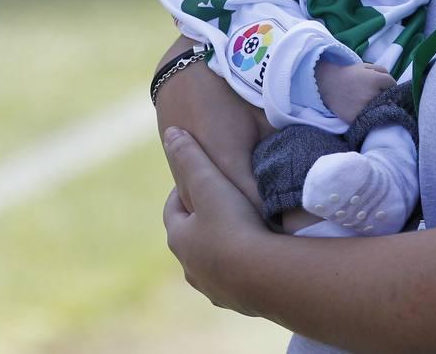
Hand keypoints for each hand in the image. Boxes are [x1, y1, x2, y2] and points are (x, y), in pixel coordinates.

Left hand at [162, 126, 271, 314]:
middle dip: (203, 221)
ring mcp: (214, 288)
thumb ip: (190, 157)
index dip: (185, 190)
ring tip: (242, 231)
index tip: (201, 177)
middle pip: (192, 238)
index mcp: (180, 239)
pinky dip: (242, 268)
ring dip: (221, 247)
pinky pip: (237, 281)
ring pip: (212, 262)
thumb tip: (170, 132)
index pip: (174, 209)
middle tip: (222, 202)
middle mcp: (191, 268)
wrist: (264, 277)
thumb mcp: (209, 182)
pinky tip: (259, 260)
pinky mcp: (239, 302)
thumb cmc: (233, 225)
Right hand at [315, 60, 394, 122]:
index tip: (383, 86)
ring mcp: (364, 108)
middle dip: (385, 96)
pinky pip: (368, 120)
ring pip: (380, 110)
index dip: (388, 84)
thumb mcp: (366, 66)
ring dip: (378, 108)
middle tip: (375, 95)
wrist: (328, 83)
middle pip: (388, 98)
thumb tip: (393, 85)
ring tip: (368, 103)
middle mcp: (372, 95)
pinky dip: (367, 116)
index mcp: (376, 80)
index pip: (392, 84)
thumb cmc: (349, 74)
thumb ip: (382, 71)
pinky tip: (362, 110)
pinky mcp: (356, 119)